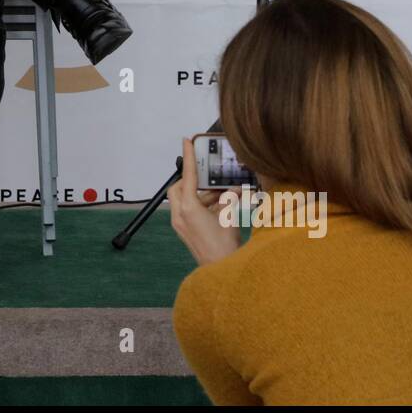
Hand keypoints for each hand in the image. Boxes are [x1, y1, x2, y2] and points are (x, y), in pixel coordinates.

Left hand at [168, 136, 243, 264]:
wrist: (220, 270)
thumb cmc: (224, 247)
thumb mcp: (229, 217)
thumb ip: (228, 199)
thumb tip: (232, 190)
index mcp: (189, 209)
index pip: (187, 176)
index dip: (188, 157)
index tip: (187, 142)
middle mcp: (180, 215)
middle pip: (179, 188)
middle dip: (192, 180)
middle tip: (208, 176)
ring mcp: (181, 224)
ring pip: (185, 199)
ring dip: (202, 195)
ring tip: (223, 194)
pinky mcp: (185, 231)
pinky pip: (189, 210)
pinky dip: (202, 205)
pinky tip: (220, 206)